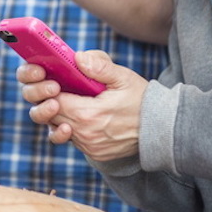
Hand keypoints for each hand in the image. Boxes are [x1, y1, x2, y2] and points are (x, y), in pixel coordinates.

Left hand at [18, 50, 147, 161]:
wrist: (162, 129)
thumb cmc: (141, 100)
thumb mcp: (123, 77)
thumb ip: (99, 66)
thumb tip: (78, 58)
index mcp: (89, 115)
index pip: (54, 102)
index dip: (50, 90)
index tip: (55, 80)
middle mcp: (86, 135)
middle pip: (53, 117)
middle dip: (51, 102)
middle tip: (59, 88)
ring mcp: (90, 147)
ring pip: (60, 129)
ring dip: (61, 116)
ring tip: (71, 102)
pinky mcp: (95, 153)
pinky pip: (74, 140)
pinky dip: (73, 128)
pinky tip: (81, 116)